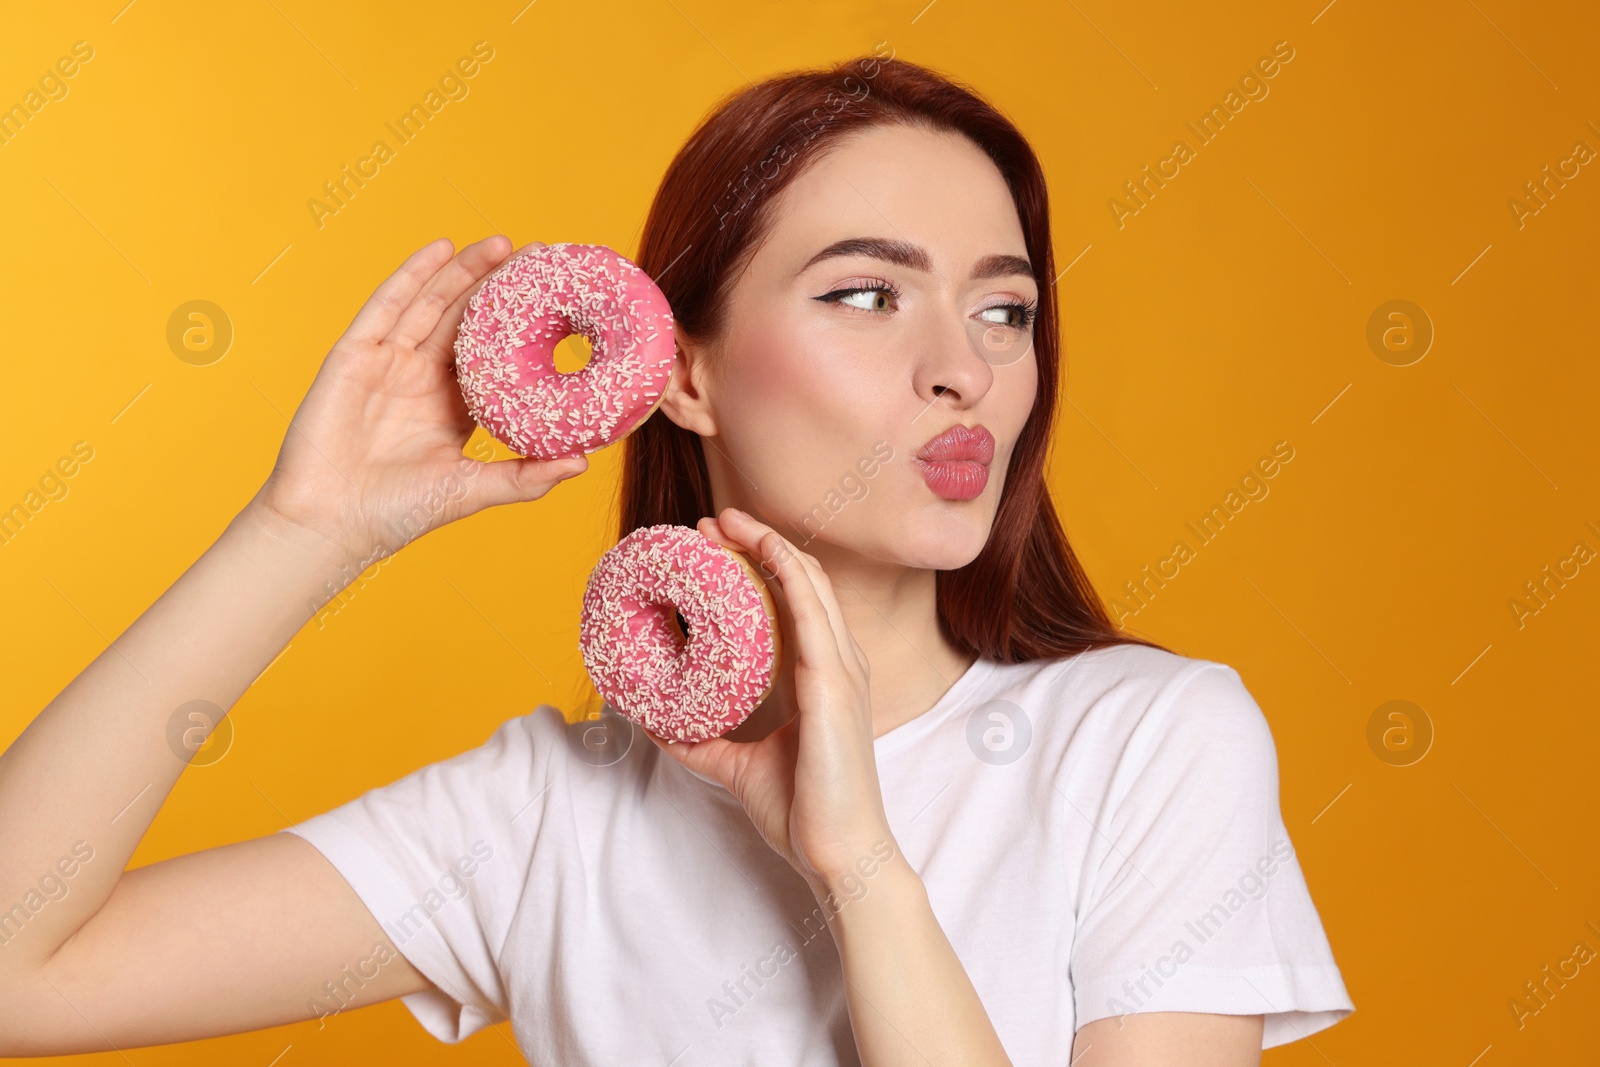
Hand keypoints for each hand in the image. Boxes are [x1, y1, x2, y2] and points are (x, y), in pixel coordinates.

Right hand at [250, 236, 588, 568]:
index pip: (493, 356)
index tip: (557, 302)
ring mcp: (388, 364)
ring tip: (502, 244)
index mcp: (453, 409)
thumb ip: (526, 476)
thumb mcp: (473, 490)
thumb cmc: (397, 514)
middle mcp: (422, 380)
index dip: (521, 328)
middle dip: (498, 288)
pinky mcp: (355, 355)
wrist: (331, 523)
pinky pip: (386, 306)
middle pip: (465, 321)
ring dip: (464, 271)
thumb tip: (584, 462)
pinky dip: (413, 275)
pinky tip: (441, 248)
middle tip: (539, 259)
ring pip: (431, 305)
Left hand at [644, 507, 897, 894]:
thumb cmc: (805, 813)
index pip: (800, 601)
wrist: (839, 852)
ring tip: (723, 524)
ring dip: (766, 544)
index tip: (717, 546)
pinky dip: (783, 570)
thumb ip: (704, 741)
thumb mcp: (740, 765)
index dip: (764, 564)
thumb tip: (657, 723)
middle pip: (803, 579)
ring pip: (808, 582)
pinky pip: (810, 610)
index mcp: (827, 677)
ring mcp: (842, 669)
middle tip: (711, 524)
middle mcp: (841, 663)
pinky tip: (757, 550)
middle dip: (758, 542)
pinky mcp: (834, 683)